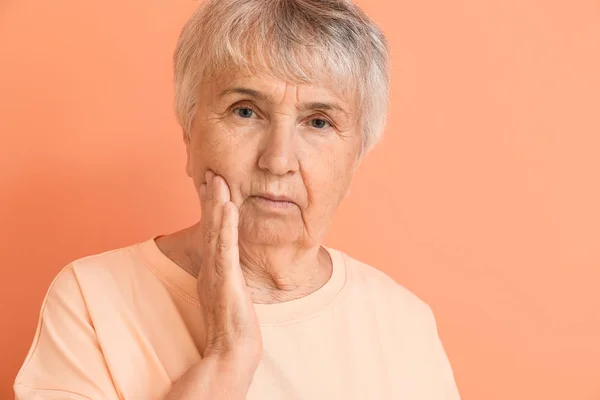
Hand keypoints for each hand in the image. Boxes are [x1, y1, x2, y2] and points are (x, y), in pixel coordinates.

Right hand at [197, 170, 262, 369]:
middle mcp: (210, 267)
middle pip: (209, 226)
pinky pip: (225, 247)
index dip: (210, 208)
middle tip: (208, 172)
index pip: (210, 232)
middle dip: (209, 198)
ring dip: (216, 204)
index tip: (210, 185)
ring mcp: (216, 272)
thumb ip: (228, 280)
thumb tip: (231, 271)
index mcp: (212, 269)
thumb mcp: (230, 296)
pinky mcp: (225, 279)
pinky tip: (229, 206)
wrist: (232, 350)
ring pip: (215, 231)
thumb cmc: (234, 327)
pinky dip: (226, 225)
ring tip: (217, 179)